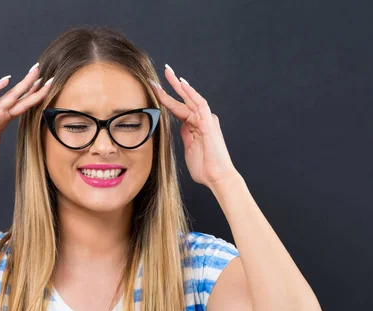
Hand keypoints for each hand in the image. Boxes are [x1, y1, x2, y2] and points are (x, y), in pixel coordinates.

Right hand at [0, 63, 51, 184]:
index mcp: (0, 124)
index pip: (20, 107)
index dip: (31, 97)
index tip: (42, 89)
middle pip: (17, 97)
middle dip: (30, 84)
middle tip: (42, 72)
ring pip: (11, 96)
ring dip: (24, 84)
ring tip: (36, 72)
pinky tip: (6, 80)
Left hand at [149, 64, 238, 188]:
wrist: (217, 177)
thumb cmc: (205, 168)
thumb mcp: (189, 149)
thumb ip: (186, 137)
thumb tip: (181, 127)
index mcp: (194, 126)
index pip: (178, 108)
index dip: (166, 98)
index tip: (155, 88)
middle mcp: (201, 120)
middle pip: (184, 99)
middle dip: (173, 85)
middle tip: (164, 70)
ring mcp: (206, 120)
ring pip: (191, 98)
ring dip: (180, 85)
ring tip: (170, 73)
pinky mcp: (208, 124)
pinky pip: (200, 104)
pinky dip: (191, 94)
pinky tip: (183, 85)